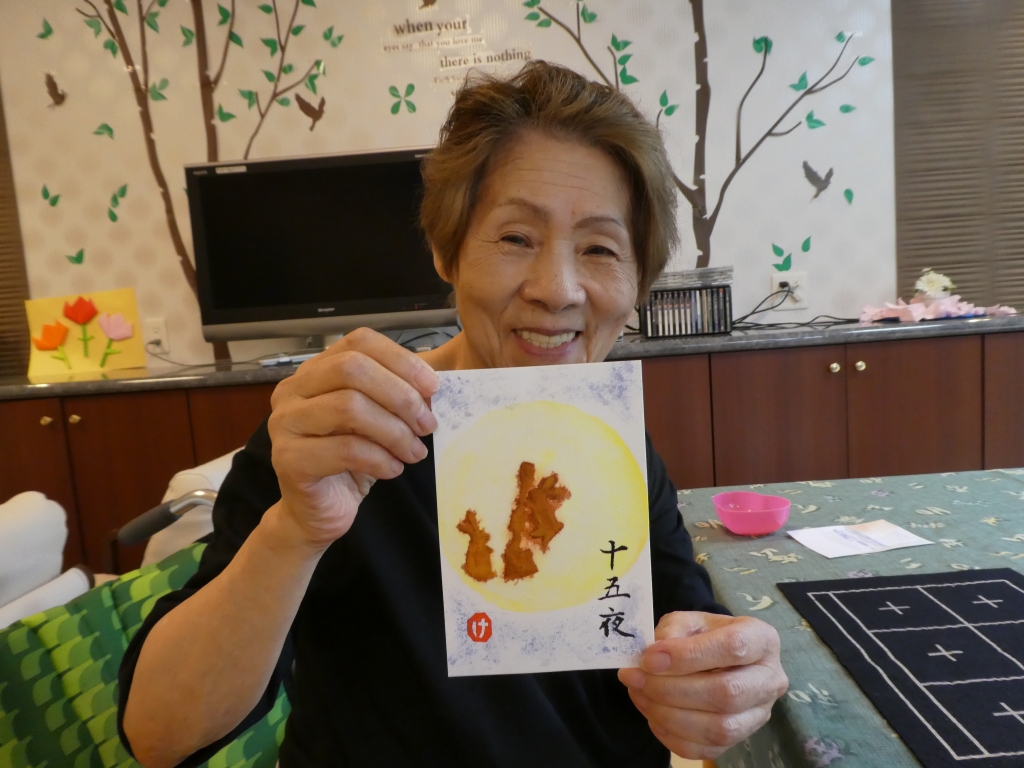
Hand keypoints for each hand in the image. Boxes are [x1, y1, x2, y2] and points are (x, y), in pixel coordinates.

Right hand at [267, 328, 438, 551]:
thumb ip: (397, 396)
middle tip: (426, 424)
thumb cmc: (351, 462)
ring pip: (349, 407)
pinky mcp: (288, 459)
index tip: (432, 387)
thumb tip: (431, 385)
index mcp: (316, 371)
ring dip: (394, 431)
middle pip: (352, 369)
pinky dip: (380, 459)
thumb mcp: (378, 420)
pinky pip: (345, 449)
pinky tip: (394, 470)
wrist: (319, 512)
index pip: (359, 342)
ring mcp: (285, 423)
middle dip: (400, 396)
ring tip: (414, 452)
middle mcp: (293, 390)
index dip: (401, 360)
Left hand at [617, 612, 787, 760]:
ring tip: (638, 694)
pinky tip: (652, 715)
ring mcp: (758, 715)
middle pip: (726, 694)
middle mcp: (769, 680)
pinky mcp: (740, 740)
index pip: (732, 648)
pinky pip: (707, 749)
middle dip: (672, 689)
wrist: (719, 658)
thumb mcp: (689, 620)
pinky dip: (672, 736)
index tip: (649, 657)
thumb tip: (654, 656)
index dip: (687, 655)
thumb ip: (673, 631)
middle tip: (635, 677)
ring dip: (668, 714)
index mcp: (762, 640)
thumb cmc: (705, 636)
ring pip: (718, 728)